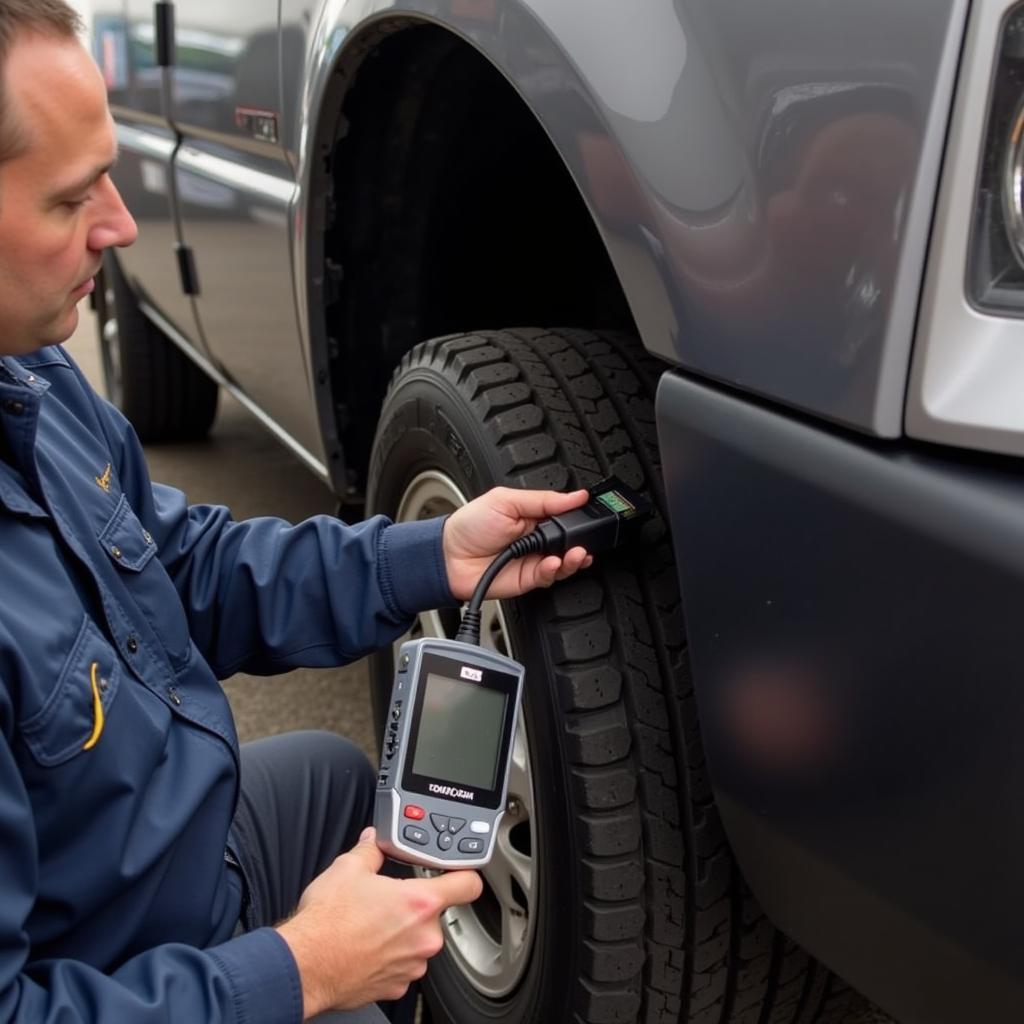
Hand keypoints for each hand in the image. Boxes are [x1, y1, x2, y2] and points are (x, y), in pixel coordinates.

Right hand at [276, 828, 482, 1017]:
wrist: (304, 966)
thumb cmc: (326, 923)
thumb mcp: (348, 869)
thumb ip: (371, 850)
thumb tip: (374, 840)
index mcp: (420, 902)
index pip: (468, 884)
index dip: (465, 874)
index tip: (457, 873)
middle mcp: (424, 936)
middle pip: (437, 914)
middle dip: (416, 906)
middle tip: (389, 900)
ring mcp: (412, 965)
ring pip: (419, 941)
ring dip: (403, 933)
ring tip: (372, 925)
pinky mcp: (397, 986)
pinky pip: (403, 964)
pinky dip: (391, 956)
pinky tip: (367, 947)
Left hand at [442, 486, 593, 600]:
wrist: (449, 557)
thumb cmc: (469, 526)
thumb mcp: (506, 500)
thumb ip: (543, 499)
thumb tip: (576, 495)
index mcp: (535, 516)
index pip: (566, 517)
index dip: (578, 517)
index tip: (590, 514)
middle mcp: (538, 539)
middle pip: (570, 541)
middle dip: (580, 540)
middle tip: (583, 537)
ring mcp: (535, 560)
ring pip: (565, 562)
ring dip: (574, 558)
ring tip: (576, 553)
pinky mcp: (529, 580)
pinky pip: (550, 576)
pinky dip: (555, 570)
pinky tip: (554, 563)